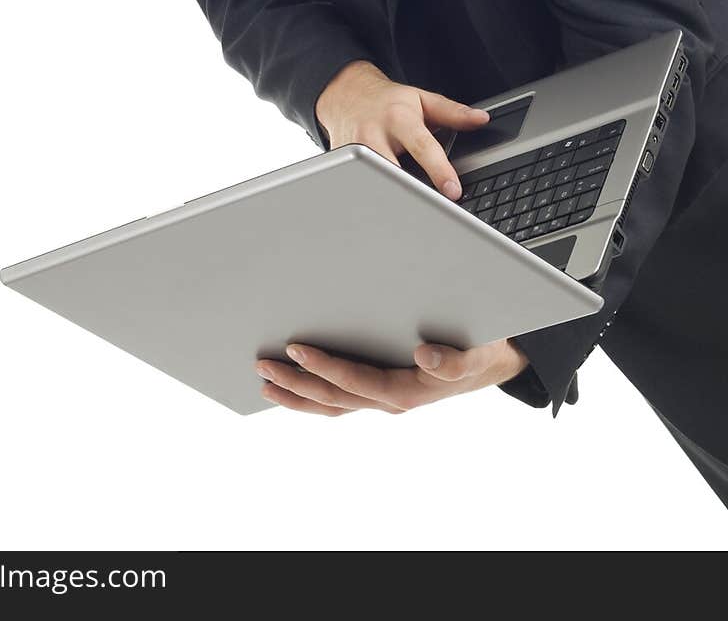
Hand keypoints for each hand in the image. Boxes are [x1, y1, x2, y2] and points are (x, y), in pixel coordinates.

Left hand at [256, 338, 529, 414]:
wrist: (490, 364)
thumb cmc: (477, 352)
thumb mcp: (474, 354)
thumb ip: (451, 360)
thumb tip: (425, 355)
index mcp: (406, 390)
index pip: (355, 380)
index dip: (325, 366)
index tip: (296, 350)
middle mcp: (389, 400)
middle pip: (333, 397)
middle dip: (296, 383)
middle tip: (263, 367)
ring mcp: (382, 399)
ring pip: (332, 404)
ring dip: (297, 395)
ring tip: (266, 383)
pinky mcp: (379, 392)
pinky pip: (340, 400)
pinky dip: (314, 396)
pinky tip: (294, 387)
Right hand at [314, 60, 490, 199]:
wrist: (346, 94)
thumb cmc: (387, 101)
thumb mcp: (421, 99)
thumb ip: (452, 112)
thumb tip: (481, 119)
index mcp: (398, 118)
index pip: (422, 147)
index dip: (439, 170)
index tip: (453, 192)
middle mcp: (374, 135)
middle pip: (392, 170)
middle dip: (410, 192)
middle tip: (432, 213)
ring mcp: (354, 152)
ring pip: (371, 182)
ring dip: (389, 200)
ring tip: (408, 221)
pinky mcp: (341, 163)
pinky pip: (358, 186)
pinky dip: (370, 200)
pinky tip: (382, 213)